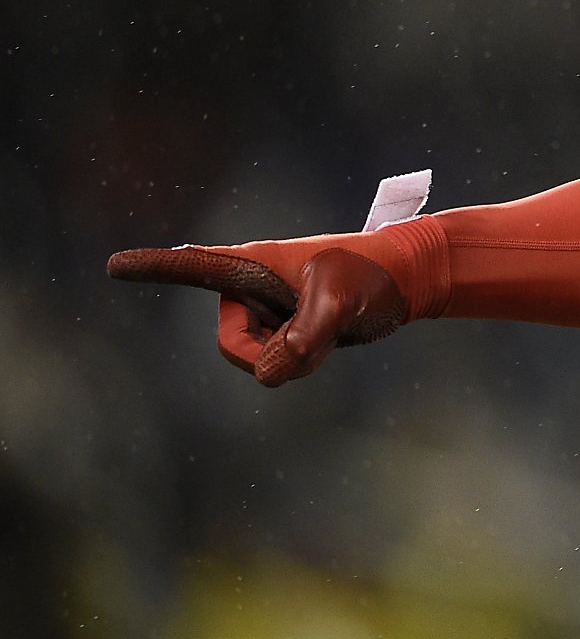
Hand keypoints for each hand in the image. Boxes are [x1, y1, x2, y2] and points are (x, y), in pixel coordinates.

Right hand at [109, 240, 405, 385]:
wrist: (405, 280)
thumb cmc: (371, 274)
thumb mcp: (341, 302)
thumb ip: (304, 339)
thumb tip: (271, 373)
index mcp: (252, 265)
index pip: (193, 268)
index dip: (153, 269)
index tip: (114, 265)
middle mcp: (249, 289)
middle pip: (232, 348)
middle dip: (271, 354)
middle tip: (316, 329)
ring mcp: (265, 314)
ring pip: (258, 363)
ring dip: (296, 358)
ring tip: (328, 326)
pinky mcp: (281, 332)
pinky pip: (278, 366)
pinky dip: (304, 362)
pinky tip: (327, 339)